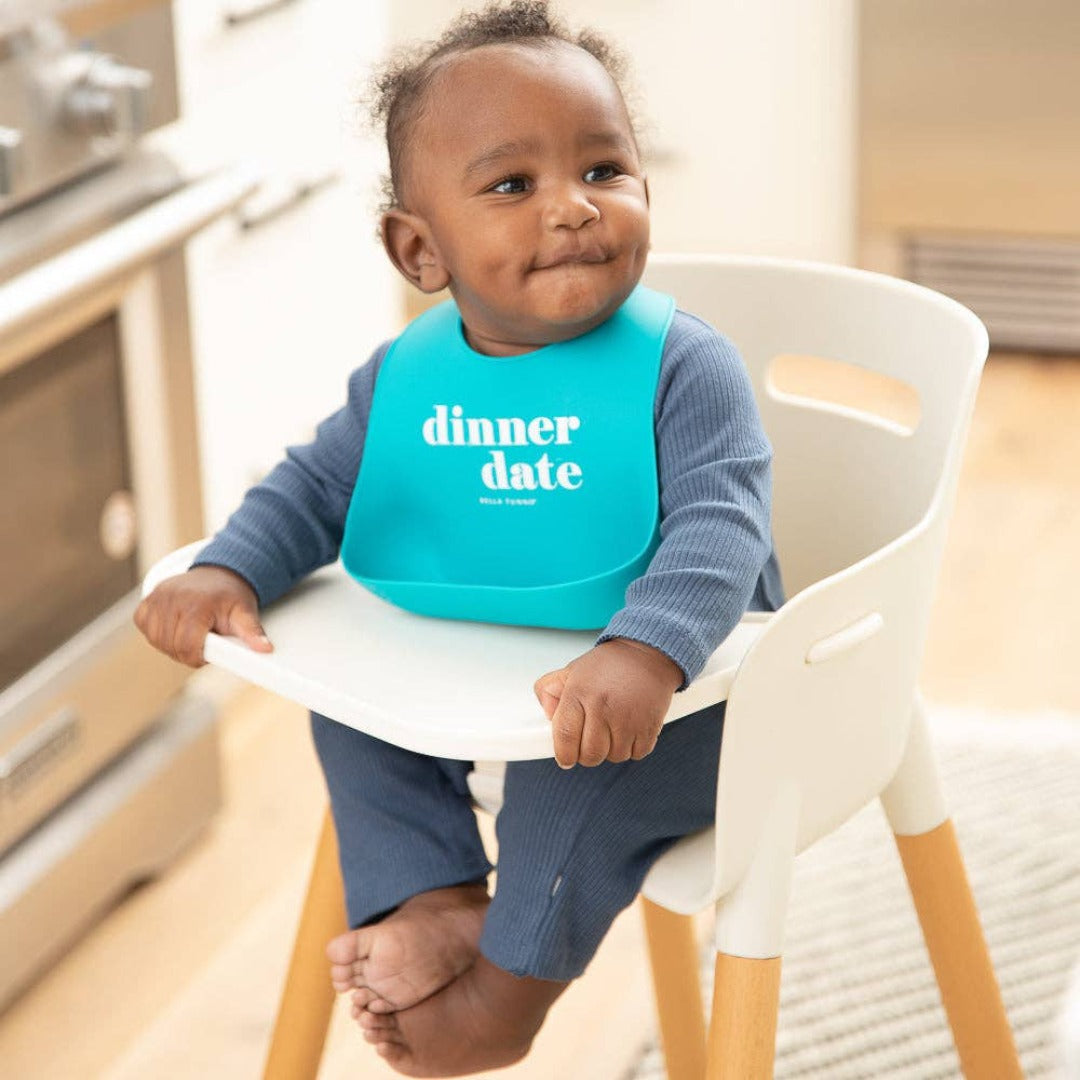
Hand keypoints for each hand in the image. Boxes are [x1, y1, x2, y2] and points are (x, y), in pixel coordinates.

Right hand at [133, 565, 273, 667]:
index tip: (207, 653)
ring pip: (156, 639)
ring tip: (189, 635)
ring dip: (170, 644)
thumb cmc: (231, 596)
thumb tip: (265, 649)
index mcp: (197, 605)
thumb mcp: (245, 613)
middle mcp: (173, 598)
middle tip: (202, 643)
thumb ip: (252, 633)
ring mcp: (158, 597)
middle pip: (171, 645)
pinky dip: (155, 631)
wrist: (220, 573)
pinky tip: (173, 626)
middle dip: (186, 652)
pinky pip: (143, 624)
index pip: (187, 646)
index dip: (197, 657)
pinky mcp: (148, 598)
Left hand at [533, 638, 683, 767]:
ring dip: (611, 750)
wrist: (648, 654)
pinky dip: (632, 748)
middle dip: (587, 753)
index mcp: (579, 693)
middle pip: (590, 755)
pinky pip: (636, 754)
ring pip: (613, 757)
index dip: (564, 755)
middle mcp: (602, 707)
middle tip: (591, 740)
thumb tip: (548, 717)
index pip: (565, 737)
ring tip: (612, 728)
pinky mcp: (649, 726)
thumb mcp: (571, 671)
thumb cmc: (608, 665)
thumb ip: (548, 691)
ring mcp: (628, 719)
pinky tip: (629, 729)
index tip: (566, 758)